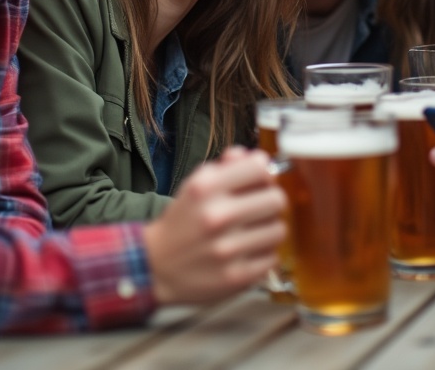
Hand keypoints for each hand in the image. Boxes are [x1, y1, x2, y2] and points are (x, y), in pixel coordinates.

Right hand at [143, 147, 285, 304]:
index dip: (265, 173)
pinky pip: (272, 257)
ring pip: (278, 229)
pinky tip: (247, 252)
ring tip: (253, 232)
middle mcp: (217, 216)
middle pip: (277, 199)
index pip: (260, 168)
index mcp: (205, 189)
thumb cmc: (182, 222)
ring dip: (268, 229)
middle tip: (259, 208)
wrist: (155, 267)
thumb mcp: (195, 186)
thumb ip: (227, 167)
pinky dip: (262, 254)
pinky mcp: (237, 276)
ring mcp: (228, 249)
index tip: (260, 181)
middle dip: (269, 202)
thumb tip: (260, 158)